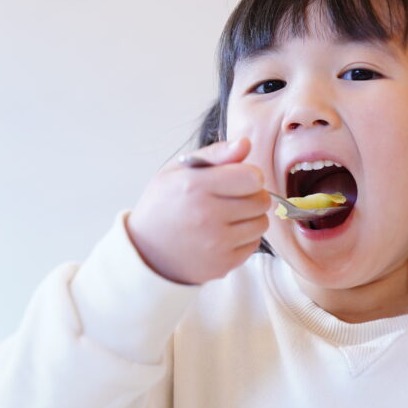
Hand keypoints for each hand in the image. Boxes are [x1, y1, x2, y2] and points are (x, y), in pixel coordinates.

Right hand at [126, 138, 269, 284]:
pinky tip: (223, 235)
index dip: (248, 176)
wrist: (145, 252)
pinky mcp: (223, 264)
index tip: (235, 180)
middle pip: (261, 200)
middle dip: (251, 196)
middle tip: (230, 199)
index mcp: (195, 186)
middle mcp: (206, 215)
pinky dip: (244, 239)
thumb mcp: (178, 171)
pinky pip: (254, 244)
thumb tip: (245, 143)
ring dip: (250, 218)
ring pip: (261, 223)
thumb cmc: (164, 205)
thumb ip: (214, 154)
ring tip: (227, 217)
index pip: (253, 177)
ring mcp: (216, 243)